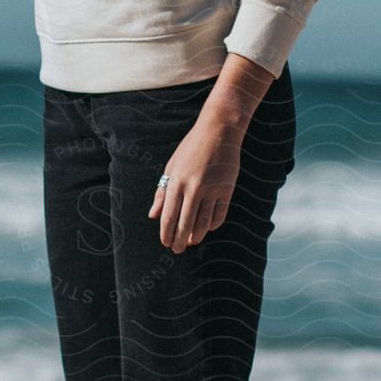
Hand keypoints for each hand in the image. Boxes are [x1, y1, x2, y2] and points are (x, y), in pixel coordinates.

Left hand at [147, 114, 243, 253]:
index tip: (165, 243)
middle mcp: (193, 187)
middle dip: (180, 240)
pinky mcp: (227, 189)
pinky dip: (213, 225)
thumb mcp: (172, 166)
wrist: (219, 131)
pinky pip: (219, 215)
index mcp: (176, 181)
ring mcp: (212, 189)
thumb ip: (162, 192)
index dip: (166, 232)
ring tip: (192, 241)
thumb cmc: (191, 148)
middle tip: (177, 250)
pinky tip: (207, 228)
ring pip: (203, 222)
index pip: (169, 215)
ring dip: (197, 235)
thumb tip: (153, 215)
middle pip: (185, 223)